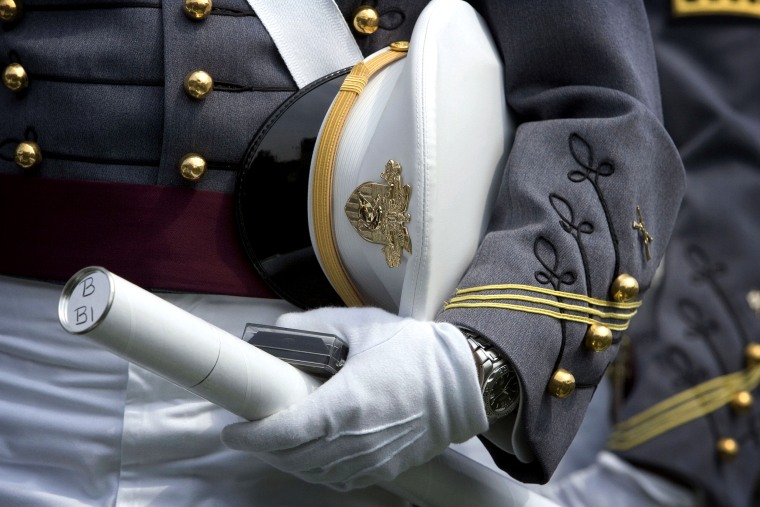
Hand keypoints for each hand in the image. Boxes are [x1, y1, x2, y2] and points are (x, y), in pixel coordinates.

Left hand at [221, 306, 487, 489]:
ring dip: (287, 461)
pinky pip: (338, 479)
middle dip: (263, 448)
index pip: (283, 432)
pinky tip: (310, 456)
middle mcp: (354, 439)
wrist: (462, 381)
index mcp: (345, 403)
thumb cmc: (415, 353)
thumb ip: (315, 326)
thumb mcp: (363, 326)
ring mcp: (370, 458)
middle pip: (292, 457)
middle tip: (249, 431)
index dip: (251, 436)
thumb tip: (280, 329)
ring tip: (276, 442)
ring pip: (312, 472)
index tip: (233, 429)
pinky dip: (316, 471)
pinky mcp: (384, 467)